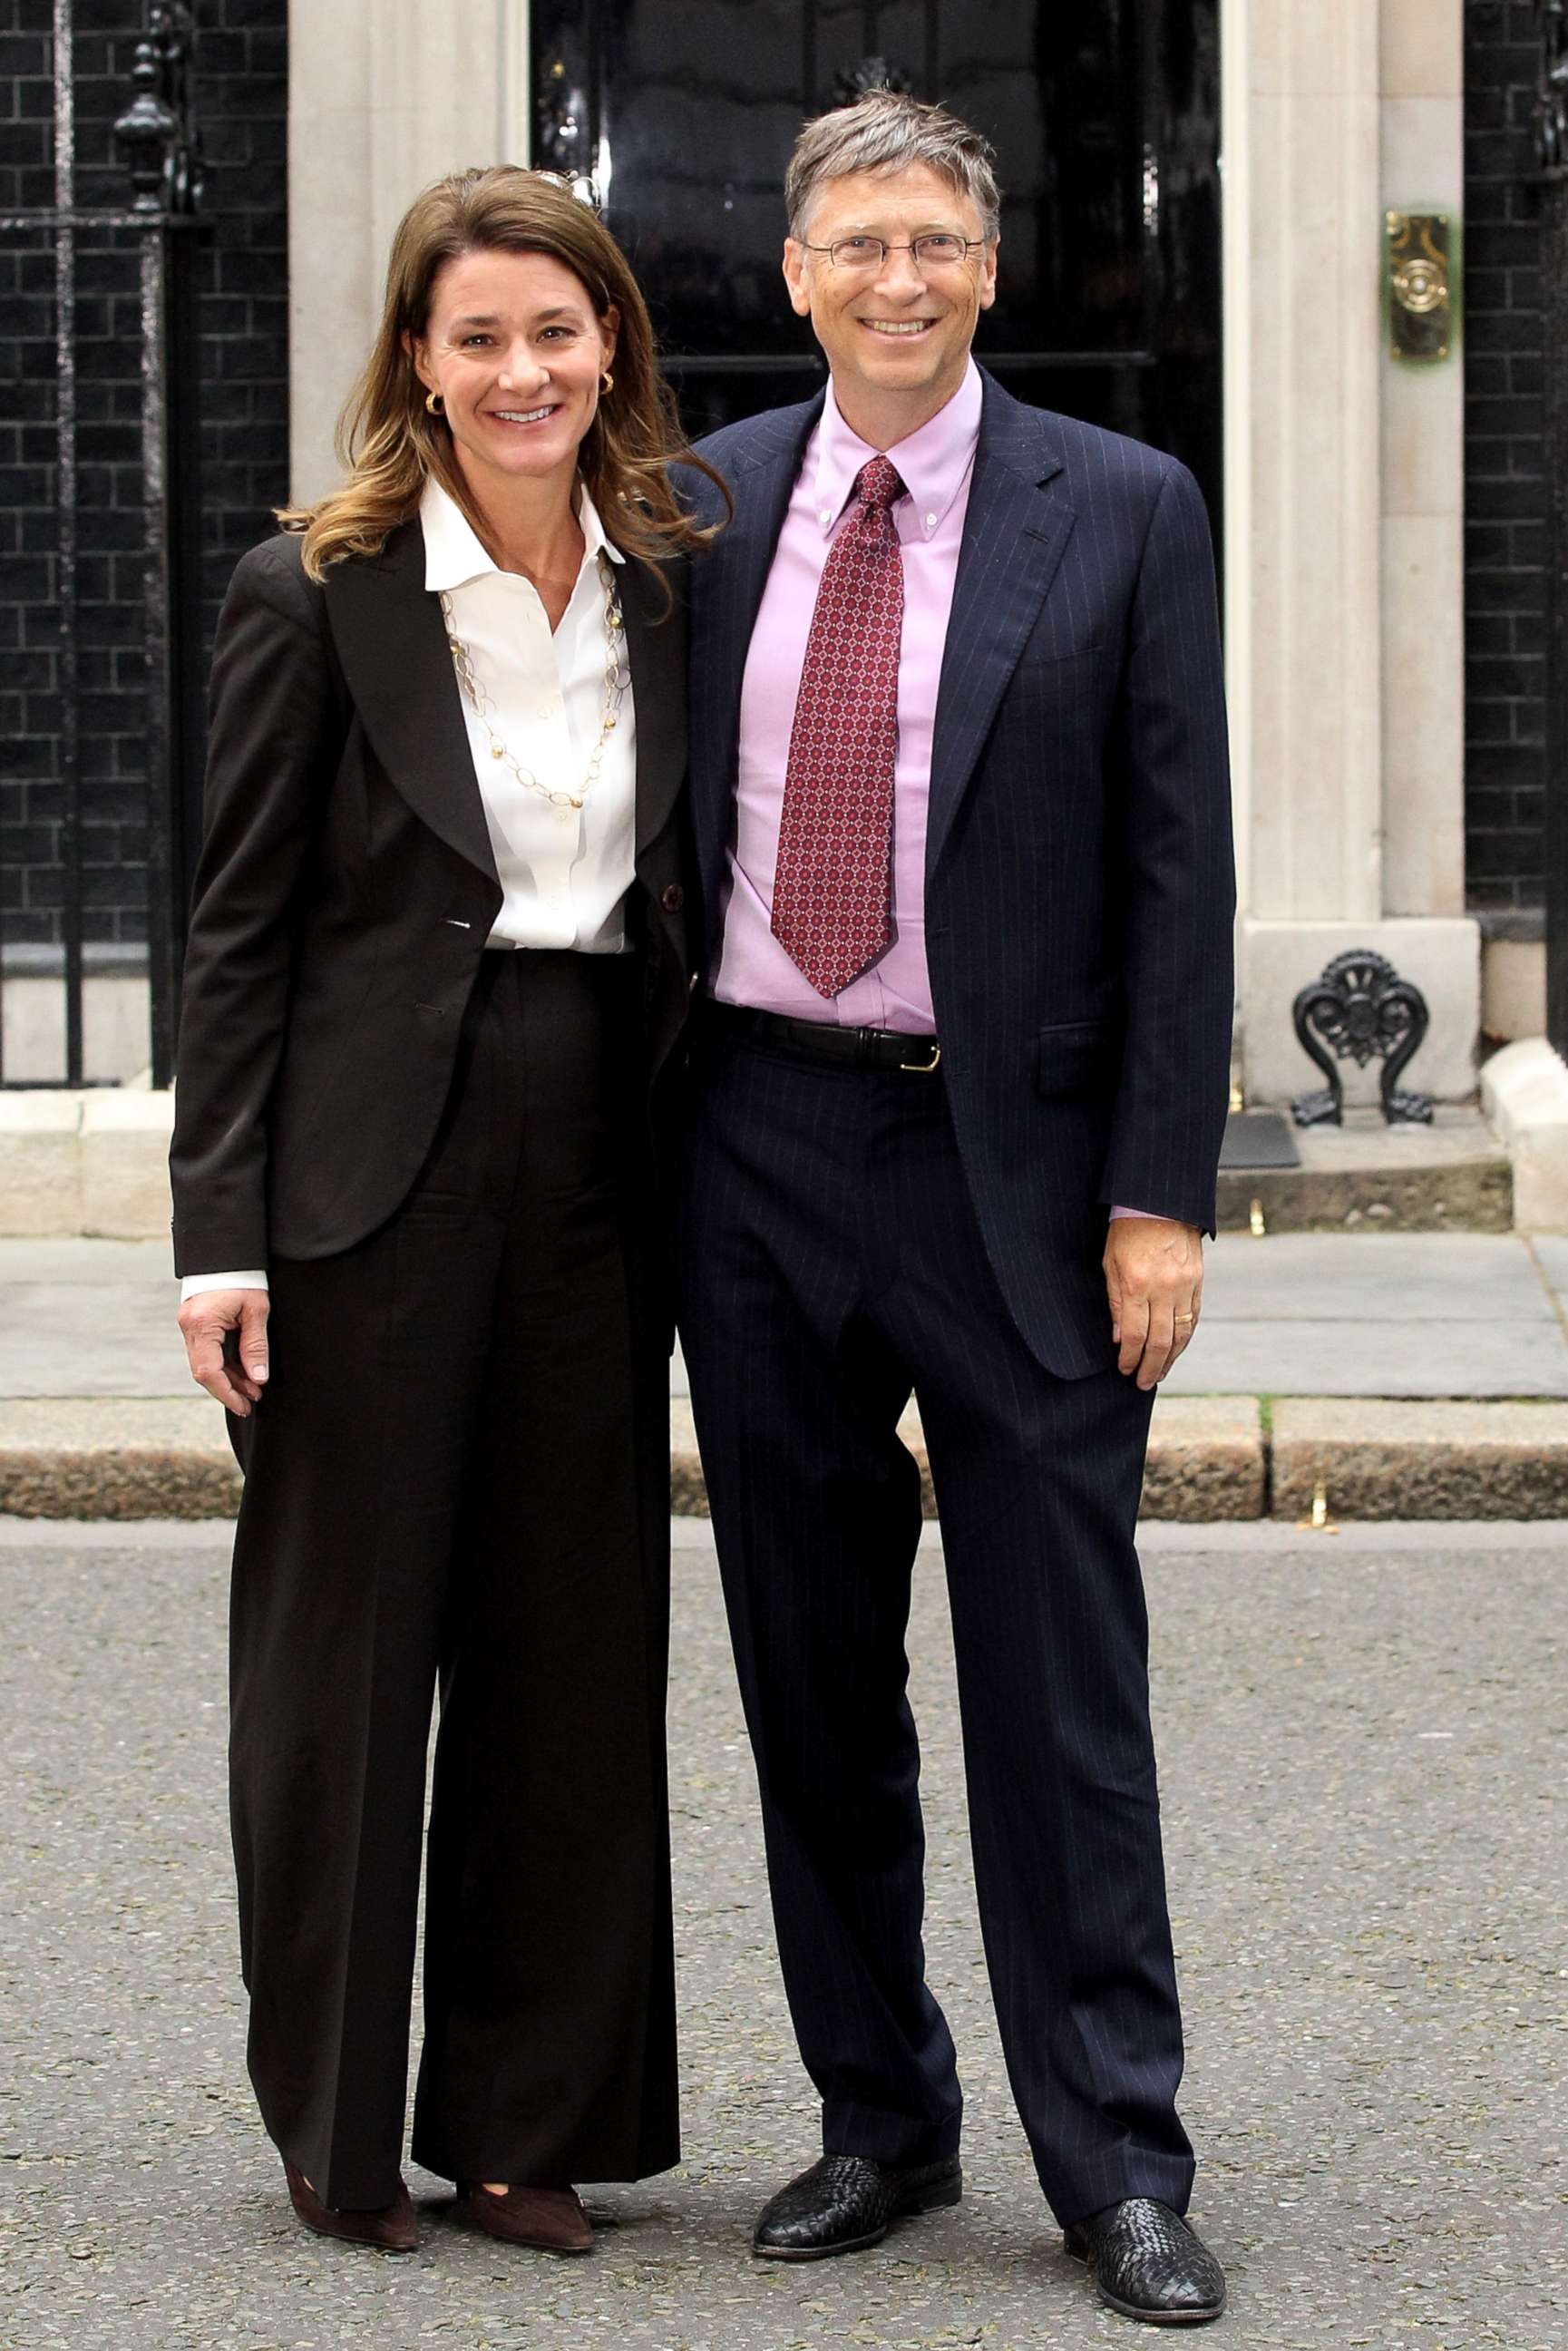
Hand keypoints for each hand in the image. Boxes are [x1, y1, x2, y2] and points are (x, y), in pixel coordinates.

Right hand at [177, 1288, 270, 1416]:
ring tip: (253, 1389)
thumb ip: (256, 1346)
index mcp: (201, 1323)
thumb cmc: (245, 1277)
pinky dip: (223, 1364)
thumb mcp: (257, 1311)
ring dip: (227, 1378)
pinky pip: (206, 1351)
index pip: (209, 1370)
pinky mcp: (194, 1322)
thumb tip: (257, 1378)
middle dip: (228, 1389)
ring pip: (204, 1363)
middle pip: (203, 1371)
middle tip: (252, 1401)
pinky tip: (242, 1372)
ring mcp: (188, 1324)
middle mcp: (188, 1326)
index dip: (227, 1392)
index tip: (244, 1405)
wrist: (229, 1251)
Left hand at [1103, 1217, 1202, 1389]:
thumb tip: (1119, 1337)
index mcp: (1137, 1284)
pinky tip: (1176, 1350)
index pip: (1133, 1334)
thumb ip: (1115, 1302)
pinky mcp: (1197, 1282)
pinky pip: (1193, 1318)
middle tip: (1142, 1383)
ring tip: (1159, 1373)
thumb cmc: (1128, 1232)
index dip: (1128, 1357)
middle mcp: (1163, 1289)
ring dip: (1170, 1359)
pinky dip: (1185, 1338)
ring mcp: (1184, 1286)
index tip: (1123, 1369)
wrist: (1160, 1203)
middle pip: (1160, 1341)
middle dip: (1150, 1366)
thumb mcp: (1111, 1264)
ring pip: (1181, 1334)